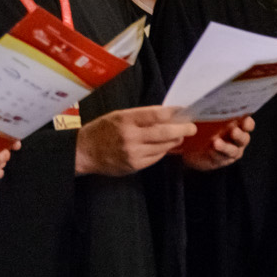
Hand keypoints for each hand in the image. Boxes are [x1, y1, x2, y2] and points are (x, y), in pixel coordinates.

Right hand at [75, 105, 198, 176]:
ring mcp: (133, 153)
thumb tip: (166, 115)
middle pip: (165, 132)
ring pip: (163, 146)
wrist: (84, 152)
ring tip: (179, 136)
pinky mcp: (135, 165)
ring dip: (174, 140)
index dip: (174, 112)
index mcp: (126, 120)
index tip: (183, 111)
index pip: (156, 114)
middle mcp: (131, 136)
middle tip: (191, 127)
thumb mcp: (118, 116)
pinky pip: (156, 157)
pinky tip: (164, 146)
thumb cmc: (102, 130)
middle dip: (183, 129)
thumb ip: (140, 116)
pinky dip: (163, 150)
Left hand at [181, 116, 251, 171]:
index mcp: (237, 125)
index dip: (248, 122)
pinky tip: (209, 150)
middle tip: (233, 131)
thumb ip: (205, 114)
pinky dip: (216, 154)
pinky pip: (222, 158)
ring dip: (226, 147)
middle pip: (244, 138)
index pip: (247, 123)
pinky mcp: (223, 160)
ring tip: (216, 143)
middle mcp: (238, 138)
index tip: (244, 120)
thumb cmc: (201, 128)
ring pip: (234, 150)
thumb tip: (195, 111)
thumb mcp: (203, 118)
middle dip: (239, 135)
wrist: (192, 147)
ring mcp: (232, 150)